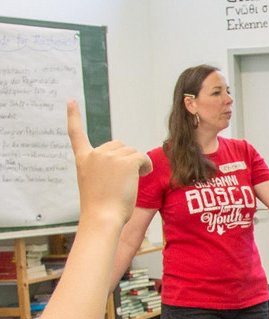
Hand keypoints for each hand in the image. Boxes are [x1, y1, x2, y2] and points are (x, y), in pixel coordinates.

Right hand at [66, 101, 150, 225]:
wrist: (102, 217)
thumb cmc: (101, 208)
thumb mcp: (96, 184)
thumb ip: (104, 169)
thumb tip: (128, 162)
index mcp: (83, 159)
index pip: (76, 133)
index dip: (74, 116)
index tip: (71, 101)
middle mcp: (94, 154)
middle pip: (119, 146)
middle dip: (126, 160)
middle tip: (123, 181)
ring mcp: (109, 156)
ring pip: (132, 152)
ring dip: (136, 165)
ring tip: (128, 184)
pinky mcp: (125, 162)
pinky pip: (143, 157)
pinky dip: (146, 166)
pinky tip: (142, 177)